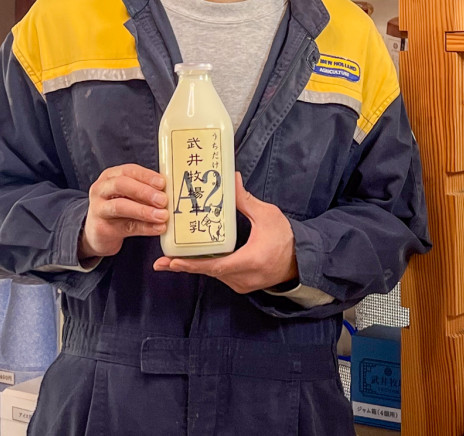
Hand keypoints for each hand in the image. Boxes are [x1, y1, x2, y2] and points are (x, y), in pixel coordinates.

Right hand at [79, 164, 166, 260]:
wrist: (98, 233)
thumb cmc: (118, 208)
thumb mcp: (128, 195)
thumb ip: (145, 191)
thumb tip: (169, 192)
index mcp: (110, 176)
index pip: (128, 171)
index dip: (146, 176)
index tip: (162, 183)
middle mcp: (101, 190)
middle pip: (121, 185)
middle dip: (144, 192)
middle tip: (163, 200)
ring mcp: (98, 209)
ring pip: (121, 207)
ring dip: (144, 211)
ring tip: (162, 216)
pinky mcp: (102, 228)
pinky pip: (126, 227)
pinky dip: (145, 227)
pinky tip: (158, 228)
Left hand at [152, 173, 297, 293]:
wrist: (302, 260)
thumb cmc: (286, 238)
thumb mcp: (267, 215)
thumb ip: (246, 200)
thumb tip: (232, 180)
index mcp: (248, 261)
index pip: (215, 266)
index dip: (192, 264)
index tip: (173, 262)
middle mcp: (242, 277)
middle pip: (209, 271)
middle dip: (185, 266)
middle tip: (161, 262)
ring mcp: (242, 284)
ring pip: (214, 274)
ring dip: (195, 266)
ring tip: (172, 260)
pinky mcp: (242, 284)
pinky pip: (221, 275)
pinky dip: (208, 267)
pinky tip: (194, 259)